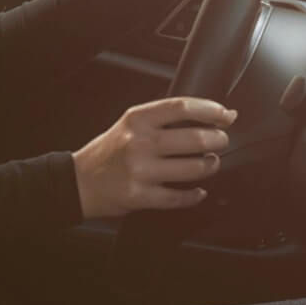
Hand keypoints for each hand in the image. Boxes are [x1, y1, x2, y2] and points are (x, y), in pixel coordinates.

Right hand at [72, 97, 234, 218]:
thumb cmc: (109, 151)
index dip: (211, 110)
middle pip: (196, 138)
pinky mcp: (140, 196)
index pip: (182, 107)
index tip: (226, 116)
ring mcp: (140, 170)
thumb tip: (217, 115)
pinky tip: (197, 190)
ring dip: (211, 166)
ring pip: (194, 169)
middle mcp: (138, 142)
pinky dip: (195, 195)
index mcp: (136, 119)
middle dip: (218, 140)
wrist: (79, 181)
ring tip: (209, 163)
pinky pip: (180, 197)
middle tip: (220, 141)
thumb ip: (165, 119)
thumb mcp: (130, 124)